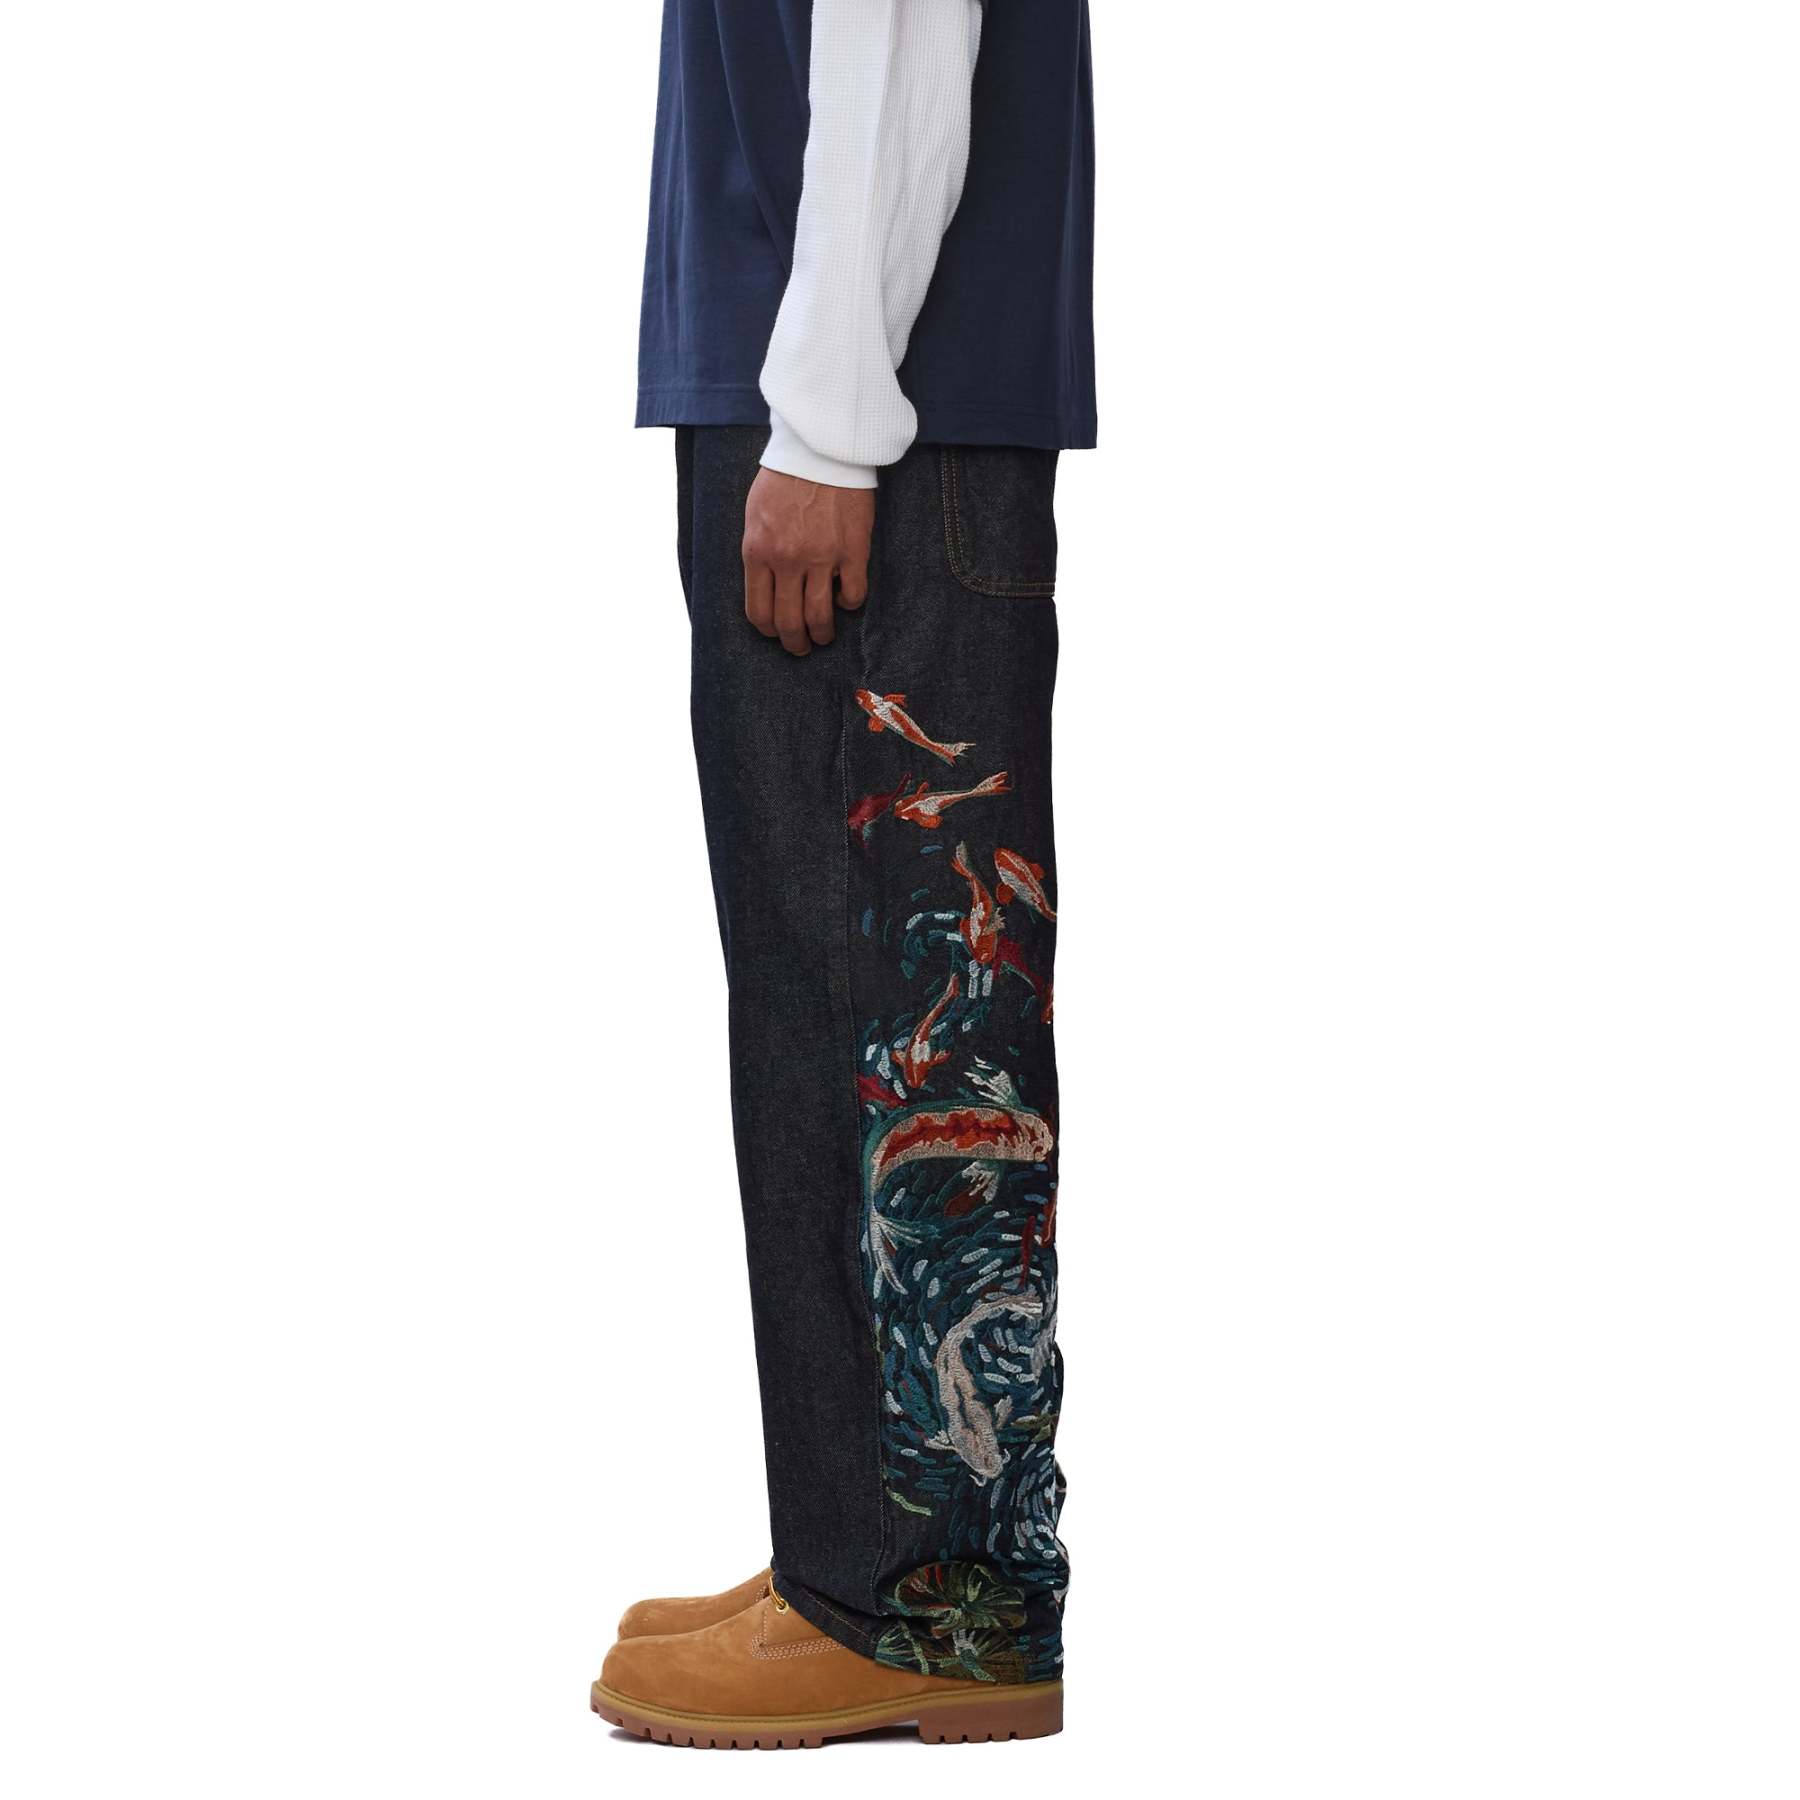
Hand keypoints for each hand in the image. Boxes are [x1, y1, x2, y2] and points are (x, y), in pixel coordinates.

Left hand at [742, 468, 873, 655]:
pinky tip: (846, 597)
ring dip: (822, 634)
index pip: (759, 611)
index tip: (776, 632)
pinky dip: (849, 604)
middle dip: (795, 643)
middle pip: (789, 623)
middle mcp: (787, 560)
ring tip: (825, 636)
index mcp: (758, 552)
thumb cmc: (786, 478)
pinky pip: (853, 596)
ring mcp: (821, 558)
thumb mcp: (755, 515)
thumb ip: (759, 552)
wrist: (821, 448)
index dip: (768, 630)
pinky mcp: (852, 552)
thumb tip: (766, 586)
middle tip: (802, 647)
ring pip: (820, 618)